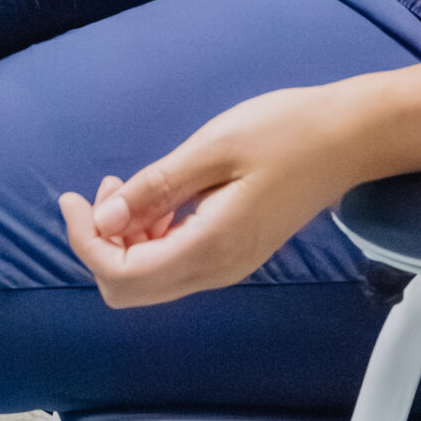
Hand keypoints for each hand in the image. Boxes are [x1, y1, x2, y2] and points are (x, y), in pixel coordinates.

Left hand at [60, 84, 361, 305]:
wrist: (350, 139)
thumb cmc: (286, 132)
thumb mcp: (213, 148)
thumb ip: (158, 187)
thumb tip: (105, 221)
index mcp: (209, 249)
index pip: (122, 275)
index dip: (85, 242)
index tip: (71, 198)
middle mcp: (216, 271)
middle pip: (131, 289)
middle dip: (102, 244)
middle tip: (102, 191)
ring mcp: (229, 266)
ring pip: (153, 278)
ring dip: (127, 239)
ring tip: (128, 187)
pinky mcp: (237, 251)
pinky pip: (177, 262)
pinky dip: (153, 236)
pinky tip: (159, 197)